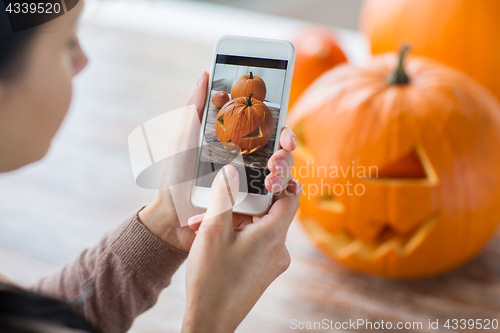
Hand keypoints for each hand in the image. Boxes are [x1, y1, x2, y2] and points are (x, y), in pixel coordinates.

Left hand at [139, 71, 300, 252]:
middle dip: (285, 154)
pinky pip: (278, 197)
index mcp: (236, 142)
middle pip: (280, 151)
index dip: (282, 130)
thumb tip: (205, 75)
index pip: (268, 130)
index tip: (284, 135)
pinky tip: (275, 192)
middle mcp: (249, 161)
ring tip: (271, 179)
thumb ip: (194, 108)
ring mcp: (253, 183)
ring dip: (284, 173)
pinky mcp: (254, 205)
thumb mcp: (182, 139)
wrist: (172, 217)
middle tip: (276, 160)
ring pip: (283, 173)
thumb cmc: (175, 177)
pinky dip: (284, 193)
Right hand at [181, 165, 299, 332]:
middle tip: (216, 201)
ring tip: (202, 224)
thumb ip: (224, 196)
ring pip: (257, 229)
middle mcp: (279, 249)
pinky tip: (210, 239)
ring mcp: (271, 263)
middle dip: (240, 204)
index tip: (261, 174)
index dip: (279, 182)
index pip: (290, 198)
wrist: (210, 320)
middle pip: (268, 212)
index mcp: (273, 235)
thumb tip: (231, 172)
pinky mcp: (262, 273)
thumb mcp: (213, 230)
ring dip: (232, 222)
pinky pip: (254, 245)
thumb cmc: (212, 278)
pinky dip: (236, 237)